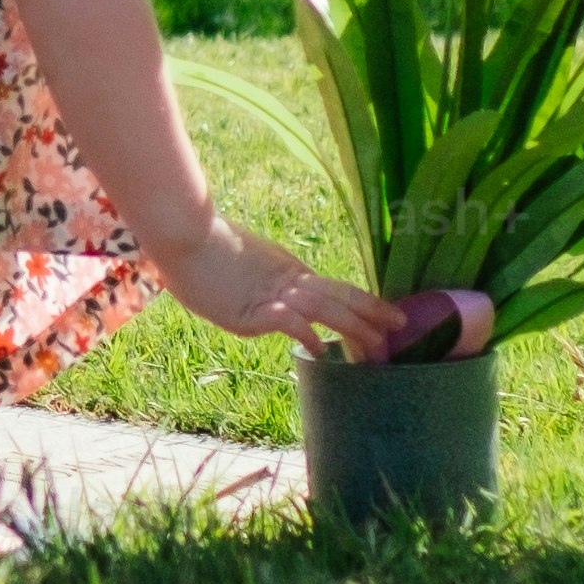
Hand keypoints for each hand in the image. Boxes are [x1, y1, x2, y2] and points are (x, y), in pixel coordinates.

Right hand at [153, 219, 398, 359]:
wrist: (184, 235)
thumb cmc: (206, 249)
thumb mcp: (245, 267)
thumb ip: (263, 282)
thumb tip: (274, 299)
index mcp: (289, 272)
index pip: (336, 289)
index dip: (365, 302)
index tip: (388, 315)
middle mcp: (287, 281)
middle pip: (339, 296)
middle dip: (372, 313)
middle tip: (399, 329)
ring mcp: (271, 295)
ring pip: (324, 308)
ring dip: (353, 327)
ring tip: (376, 345)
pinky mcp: (251, 309)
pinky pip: (288, 321)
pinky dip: (307, 334)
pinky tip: (322, 349)